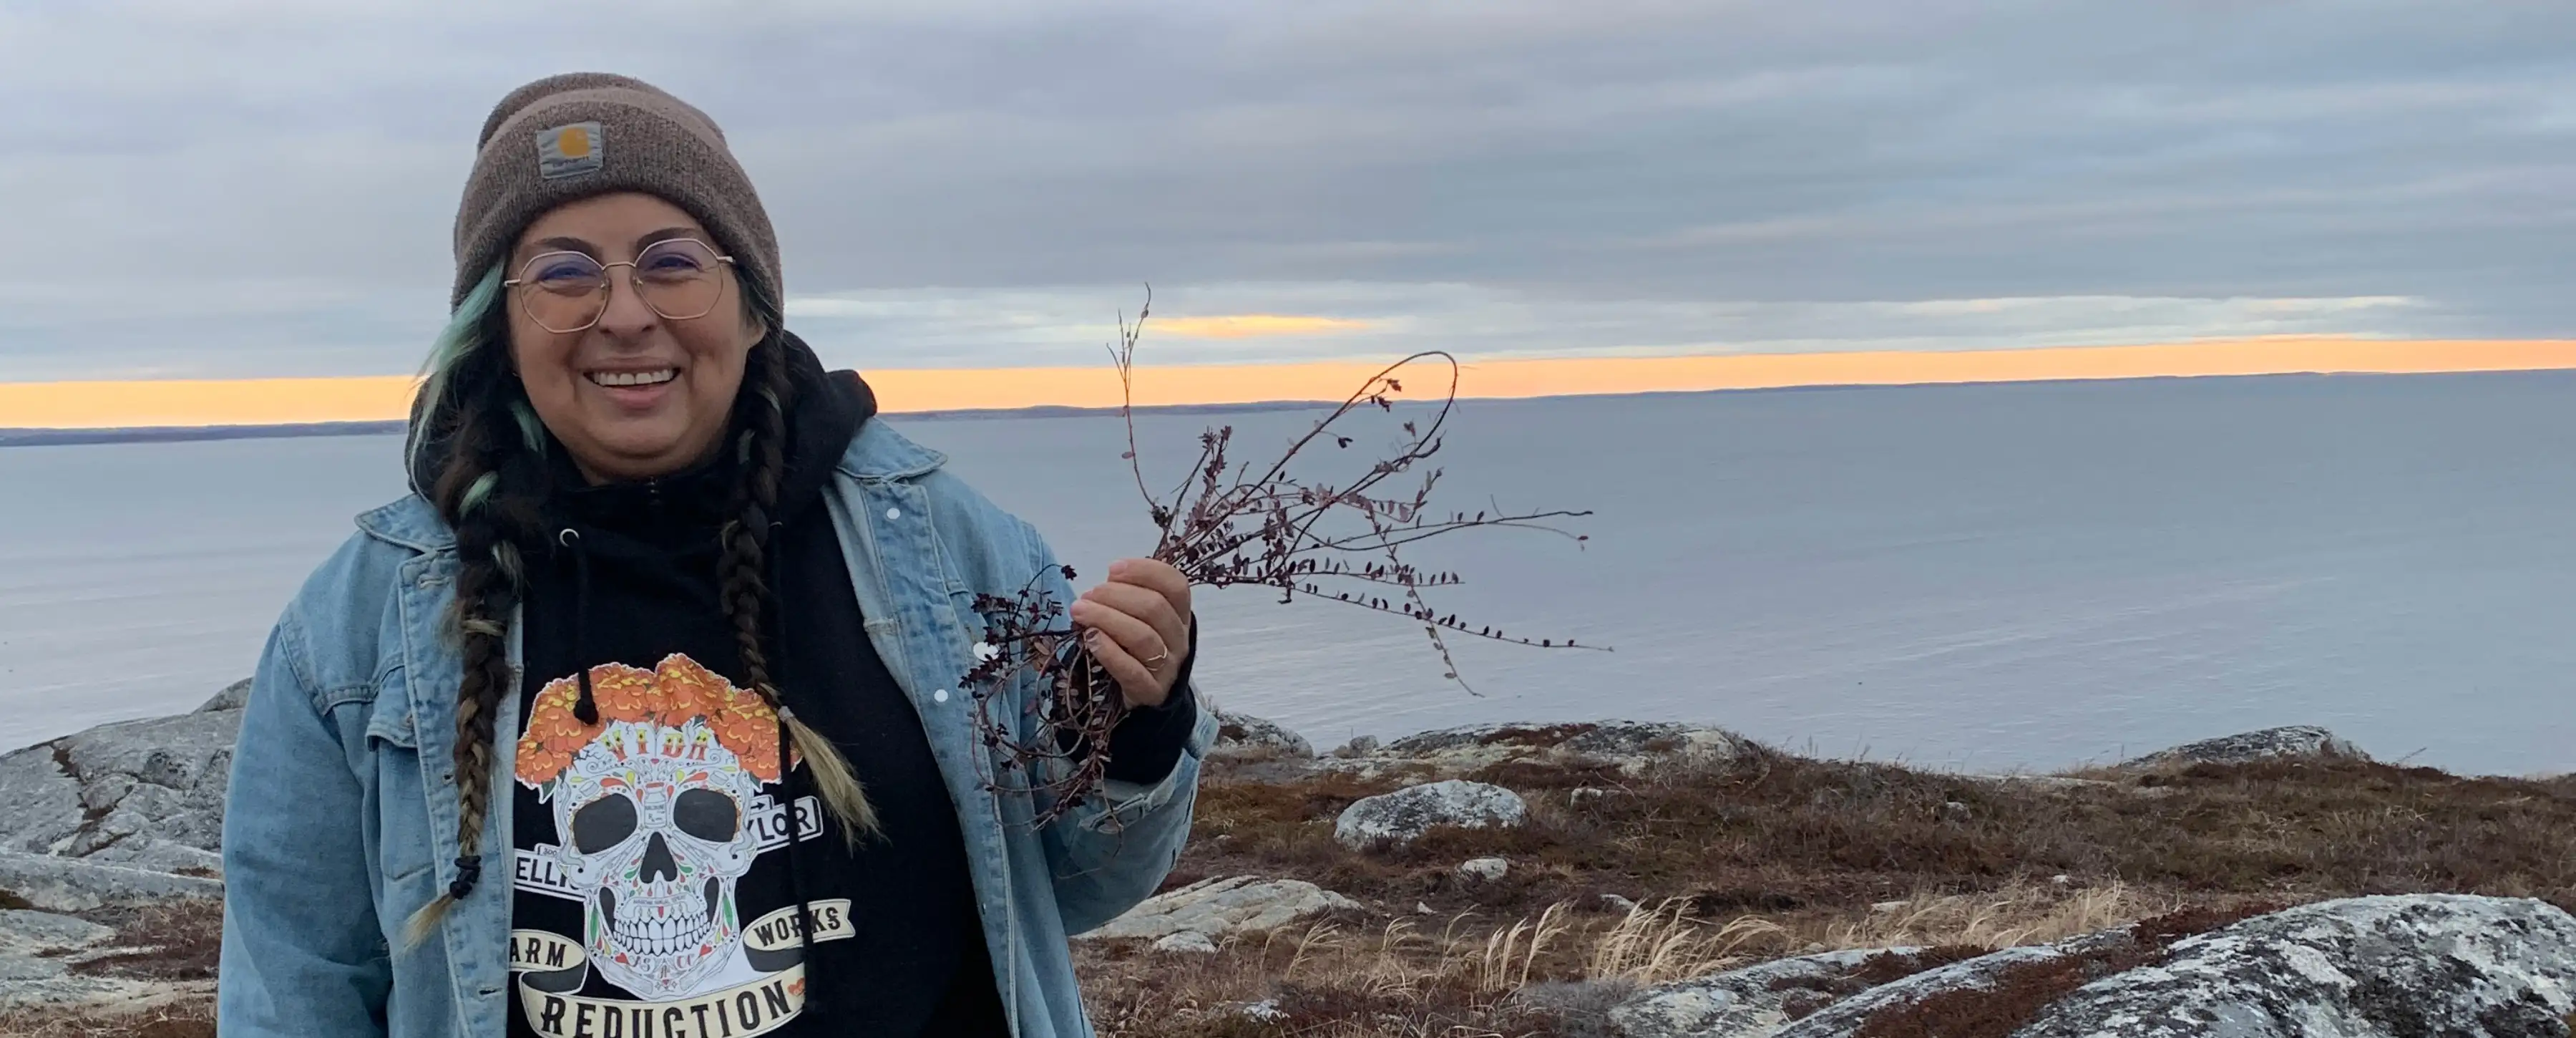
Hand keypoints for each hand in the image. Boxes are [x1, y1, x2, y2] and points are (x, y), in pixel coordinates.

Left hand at [1068, 558, 1192, 708]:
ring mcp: (1169, 667)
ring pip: (1142, 637)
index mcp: (1179, 614)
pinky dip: (1109, 651)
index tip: (1112, 568)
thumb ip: (1127, 598)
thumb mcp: (1138, 618)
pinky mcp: (1152, 691)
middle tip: (1087, 596)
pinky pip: (1132, 670)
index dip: (1145, 571)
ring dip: (1106, 619)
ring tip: (1080, 612)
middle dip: (1116, 595)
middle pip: (1154, 608)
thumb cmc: (1135, 647)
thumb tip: (1103, 586)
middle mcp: (1179, 638)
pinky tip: (1090, 638)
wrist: (1144, 694)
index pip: (1175, 585)